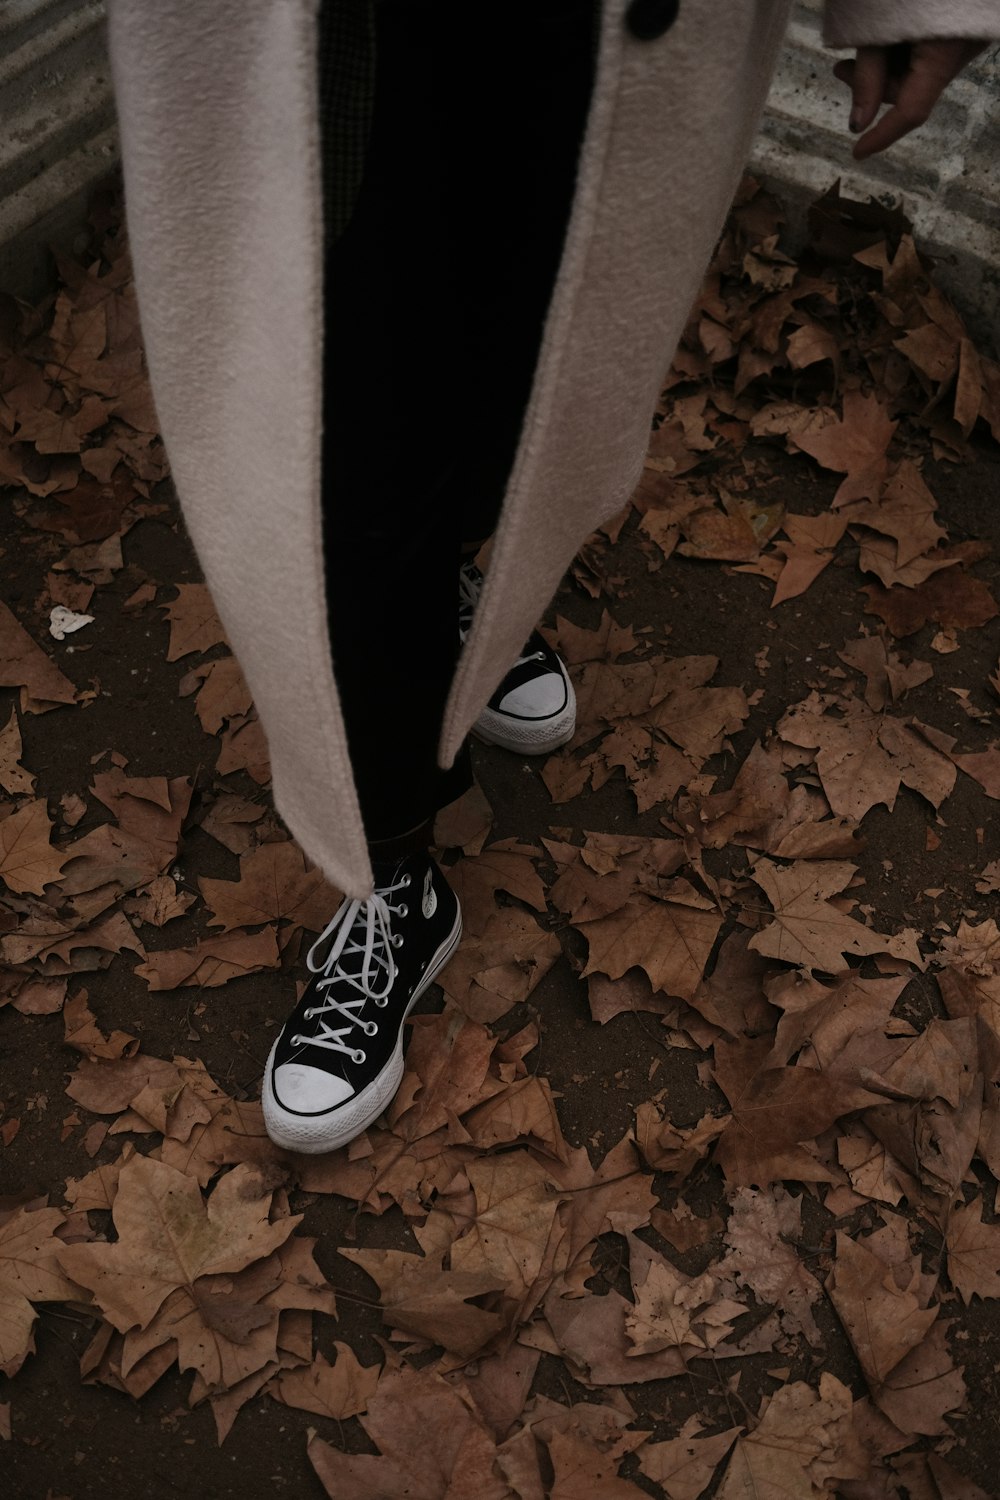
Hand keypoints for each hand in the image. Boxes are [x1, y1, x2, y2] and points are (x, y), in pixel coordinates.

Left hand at [833, 38, 986, 159]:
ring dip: (887, 69)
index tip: (857, 152)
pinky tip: (887, 38)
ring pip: (918, 75)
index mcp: (944, 53)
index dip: (882, 135)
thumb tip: (858, 123)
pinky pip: (929, 57)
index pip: (911, 111)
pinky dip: (904, 54)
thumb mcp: (877, 26)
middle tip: (841, 67)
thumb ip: (867, 76)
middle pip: (910, 91)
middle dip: (874, 86)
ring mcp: (967, 43)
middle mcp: (963, 53)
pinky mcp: (965, 33)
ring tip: (860, 48)